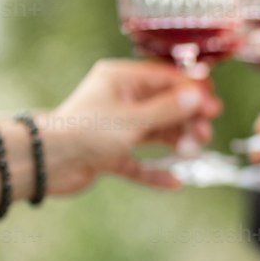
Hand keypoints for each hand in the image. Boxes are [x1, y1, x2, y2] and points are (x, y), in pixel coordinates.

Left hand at [40, 60, 221, 194]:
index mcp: (120, 79)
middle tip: (204, 132)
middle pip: (164, 106)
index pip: (165, 78)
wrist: (46, 162)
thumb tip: (197, 98)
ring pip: (155, 133)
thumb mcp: (133, 119)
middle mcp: (118, 100)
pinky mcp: (110, 154)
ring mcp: (115, 128)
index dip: (192, 92)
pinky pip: (140, 161)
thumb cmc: (84, 132)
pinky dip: (156, 171)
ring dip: (175, 142)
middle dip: (187, 120)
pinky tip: (175, 182)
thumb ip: (168, 110)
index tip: (213, 106)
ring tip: (192, 152)